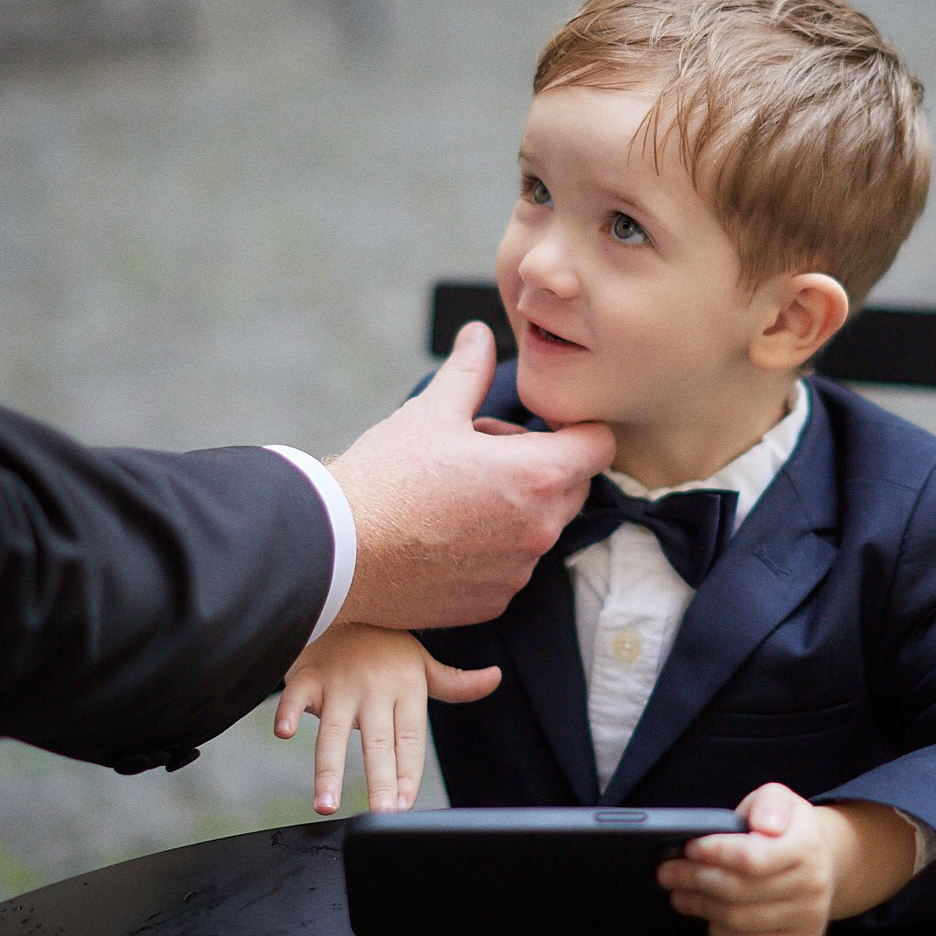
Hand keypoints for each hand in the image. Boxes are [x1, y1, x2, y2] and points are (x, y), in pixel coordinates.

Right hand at [272, 625, 499, 814]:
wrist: (347, 598)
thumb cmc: (385, 643)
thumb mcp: (422, 661)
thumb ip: (455, 682)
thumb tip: (495, 678)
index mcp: (406, 689)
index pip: (411, 741)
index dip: (408, 774)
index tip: (404, 807)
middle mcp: (375, 689)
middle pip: (379, 743)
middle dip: (380, 781)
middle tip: (380, 814)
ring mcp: (341, 683)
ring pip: (335, 731)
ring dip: (329, 769)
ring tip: (326, 805)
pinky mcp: (309, 675)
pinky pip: (296, 695)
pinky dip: (287, 712)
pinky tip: (282, 734)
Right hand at [328, 323, 614, 629]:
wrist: (335, 552)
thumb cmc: (385, 477)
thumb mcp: (431, 411)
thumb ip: (469, 371)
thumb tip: (479, 334)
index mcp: (537, 475)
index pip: (599, 445)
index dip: (575, 428)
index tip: (539, 426)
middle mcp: (540, 529)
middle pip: (575, 486)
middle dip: (544, 464)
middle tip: (484, 451)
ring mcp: (517, 571)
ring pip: (541, 527)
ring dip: (517, 507)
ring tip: (457, 491)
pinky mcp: (493, 602)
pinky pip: (511, 566)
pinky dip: (492, 548)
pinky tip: (444, 533)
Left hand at [657, 784, 919, 935]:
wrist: (823, 864)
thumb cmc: (787, 831)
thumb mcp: (779, 801)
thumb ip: (769, 803)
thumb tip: (764, 825)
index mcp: (807, 846)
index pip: (751, 858)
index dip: (714, 854)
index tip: (689, 848)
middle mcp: (813, 886)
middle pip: (737, 891)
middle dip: (695, 879)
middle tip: (668, 873)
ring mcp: (808, 920)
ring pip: (738, 920)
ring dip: (700, 906)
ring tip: (680, 893)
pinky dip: (719, 933)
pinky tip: (708, 916)